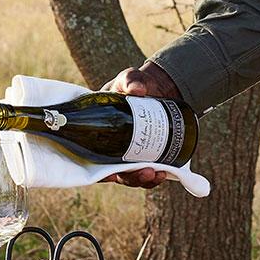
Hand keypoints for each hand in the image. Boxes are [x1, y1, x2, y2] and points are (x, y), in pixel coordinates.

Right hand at [97, 62, 181, 189]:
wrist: (156, 88)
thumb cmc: (134, 84)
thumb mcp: (129, 79)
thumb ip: (131, 81)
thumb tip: (139, 90)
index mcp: (100, 133)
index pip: (93, 158)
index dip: (100, 173)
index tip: (111, 176)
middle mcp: (112, 148)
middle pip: (116, 173)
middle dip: (131, 178)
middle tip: (145, 172)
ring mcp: (130, 152)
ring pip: (133, 175)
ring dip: (144, 179)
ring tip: (159, 174)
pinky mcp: (147, 153)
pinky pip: (148, 170)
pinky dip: (156, 175)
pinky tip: (166, 172)